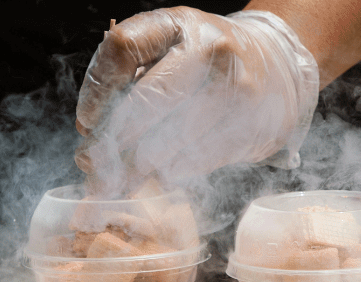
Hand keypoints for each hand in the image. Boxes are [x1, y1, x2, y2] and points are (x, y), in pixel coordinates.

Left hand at [75, 8, 318, 190]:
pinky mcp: (250, 126)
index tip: (86, 123)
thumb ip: (126, 89)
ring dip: (134, 168)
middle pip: (143, 102)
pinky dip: (167, 174)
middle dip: (110, 142)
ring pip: (164, 143)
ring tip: (121, 177)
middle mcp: (209, 49)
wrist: (274, 68)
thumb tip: (91, 143)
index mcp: (176, 24)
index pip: (121, 49)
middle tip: (92, 165)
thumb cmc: (202, 66)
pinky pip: (190, 164)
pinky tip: (160, 172)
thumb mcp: (165, 57)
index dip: (96, 92)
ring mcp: (235, 88)